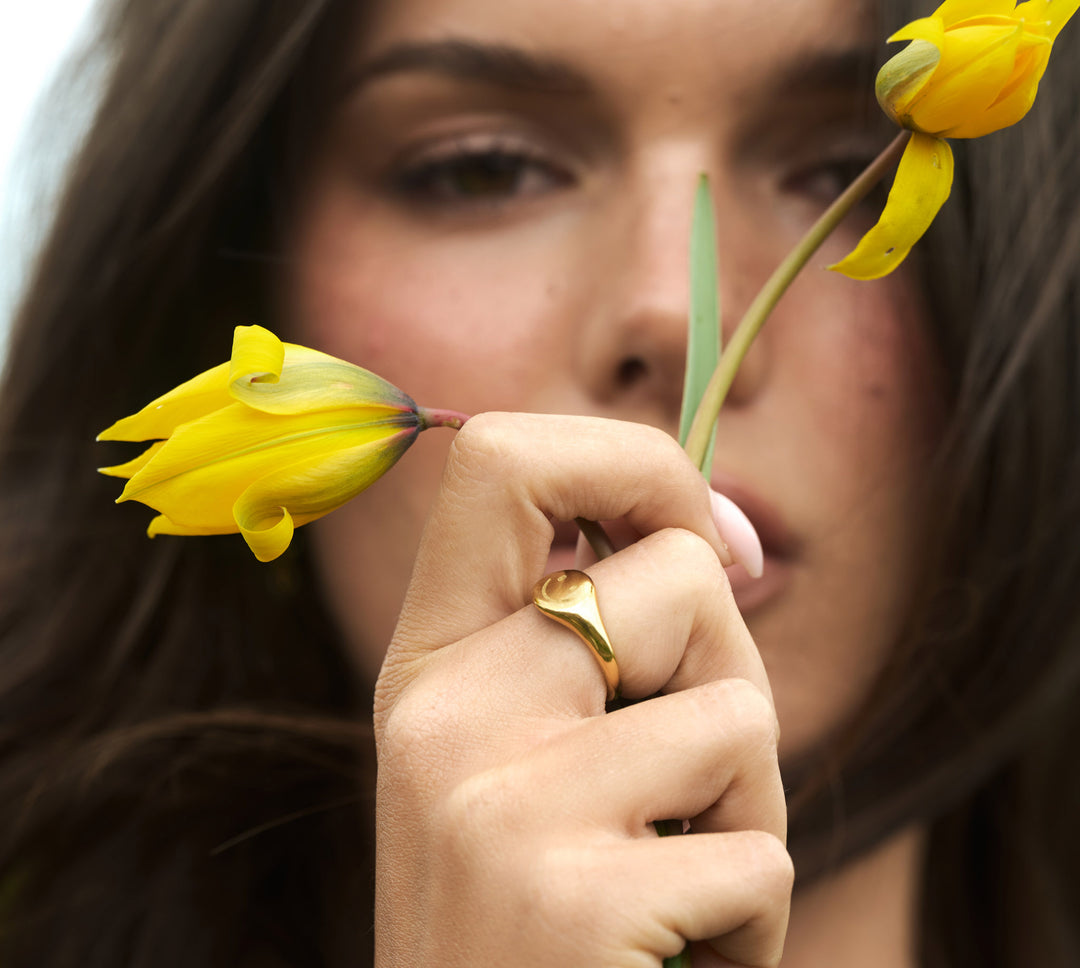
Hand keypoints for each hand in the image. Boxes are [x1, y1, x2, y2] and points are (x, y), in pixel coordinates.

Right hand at [373, 413, 791, 966]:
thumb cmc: (536, 911)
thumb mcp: (524, 756)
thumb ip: (594, 640)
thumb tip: (727, 539)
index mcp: (429, 660)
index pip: (500, 456)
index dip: (629, 462)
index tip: (694, 533)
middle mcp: (443, 711)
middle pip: (676, 570)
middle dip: (734, 658)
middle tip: (693, 767)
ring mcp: (497, 803)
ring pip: (741, 707)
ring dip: (750, 804)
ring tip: (671, 872)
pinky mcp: (572, 898)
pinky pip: (758, 849)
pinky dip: (752, 911)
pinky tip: (668, 955)